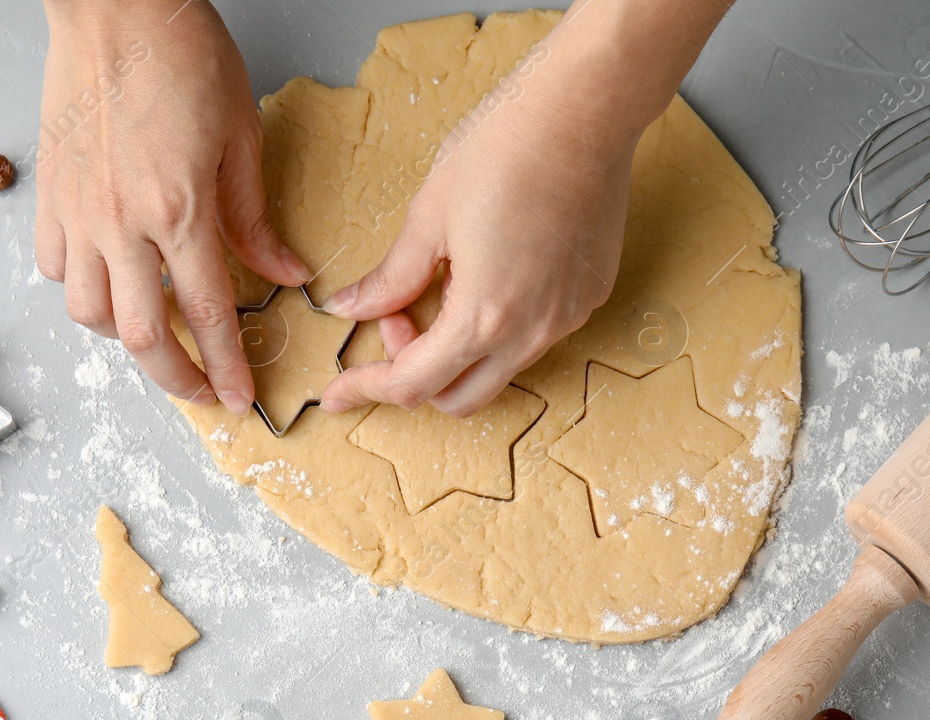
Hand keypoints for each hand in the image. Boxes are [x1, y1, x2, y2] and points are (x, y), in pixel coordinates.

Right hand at [36, 0, 308, 410]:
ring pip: (89, 313)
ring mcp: (78, 212)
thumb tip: (285, 273)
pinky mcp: (48, 195)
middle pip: (142, 337)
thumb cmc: (179, 54)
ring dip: (125, 337)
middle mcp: (122, 222)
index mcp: (179, 210)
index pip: (207, 315)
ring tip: (155, 333)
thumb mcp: (241, 137)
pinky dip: (80, 289)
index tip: (238, 398)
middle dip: (176, 379)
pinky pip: (53, 268)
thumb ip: (255, 219)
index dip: (226, 367)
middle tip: (200, 392)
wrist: (114, 3)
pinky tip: (107, 281)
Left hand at [319, 81, 634, 417]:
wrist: (584, 110)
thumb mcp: (429, 215)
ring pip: (499, 369)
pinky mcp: (589, 296)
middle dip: (415, 373)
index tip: (339, 390)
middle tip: (396, 316)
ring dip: (459, 349)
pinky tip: (490, 271)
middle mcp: (532, 331)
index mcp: (484, 315)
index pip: (412, 384)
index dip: (367, 389)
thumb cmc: (507, 148)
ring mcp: (568, 317)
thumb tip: (353, 307)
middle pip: (459, 398)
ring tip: (446, 281)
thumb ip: (392, 277)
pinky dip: (500, 325)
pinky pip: (535, 336)